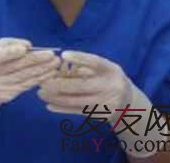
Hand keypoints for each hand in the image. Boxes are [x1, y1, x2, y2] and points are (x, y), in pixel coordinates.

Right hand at [0, 38, 59, 132]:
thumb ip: (5, 44)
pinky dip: (40, 78)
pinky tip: (50, 72)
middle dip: (34, 60)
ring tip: (55, 62)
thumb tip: (28, 46)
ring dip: (42, 70)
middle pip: (14, 67)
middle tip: (50, 54)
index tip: (24, 48)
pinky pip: (26, 85)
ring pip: (23, 77)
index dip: (9, 53)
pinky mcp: (8, 96)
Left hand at [38, 51, 165, 157]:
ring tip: (40, 93)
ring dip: (56, 98)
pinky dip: (62, 108)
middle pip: (82, 85)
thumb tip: (58, 63)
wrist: (128, 103)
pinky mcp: (101, 114)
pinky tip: (49, 105)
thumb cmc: (107, 78)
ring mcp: (107, 102)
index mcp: (111, 70)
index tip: (62, 54)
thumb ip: (83, 65)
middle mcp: (111, 86)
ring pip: (77, 101)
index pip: (95, 62)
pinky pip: (78, 111)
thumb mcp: (102, 68)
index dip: (79, 58)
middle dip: (59, 84)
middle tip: (42, 81)